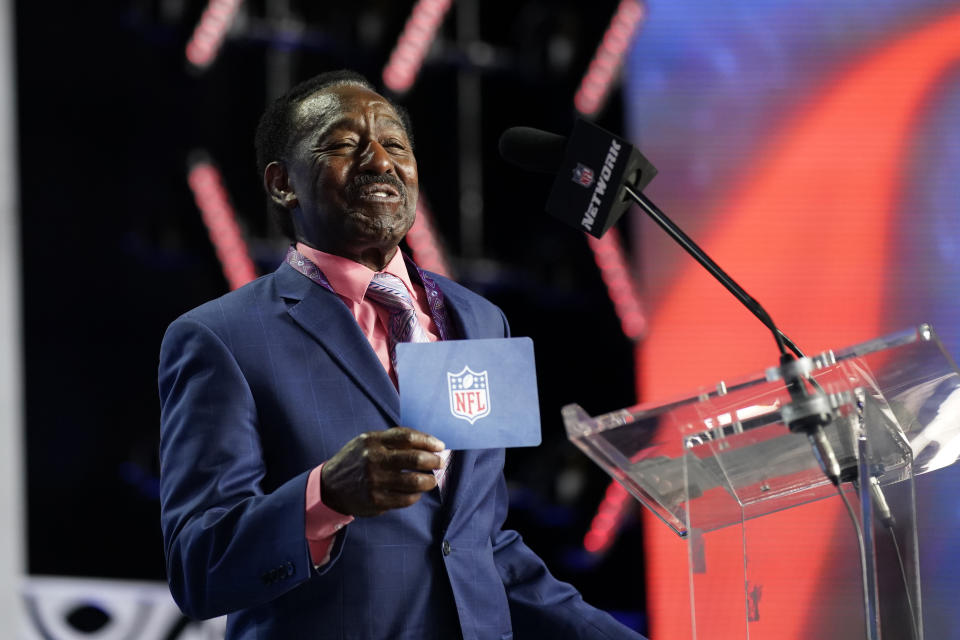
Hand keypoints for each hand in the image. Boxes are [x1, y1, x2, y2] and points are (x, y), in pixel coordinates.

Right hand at [320, 427, 445, 516]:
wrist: (330, 486)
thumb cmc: (356, 460)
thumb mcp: (367, 442)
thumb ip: (393, 440)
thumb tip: (428, 443)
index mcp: (373, 441)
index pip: (407, 437)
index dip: (428, 441)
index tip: (440, 446)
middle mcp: (373, 459)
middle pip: (415, 459)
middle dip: (433, 461)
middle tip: (439, 462)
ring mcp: (375, 481)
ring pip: (414, 482)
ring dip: (429, 481)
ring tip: (431, 480)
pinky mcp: (376, 501)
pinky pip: (406, 499)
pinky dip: (416, 495)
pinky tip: (416, 492)